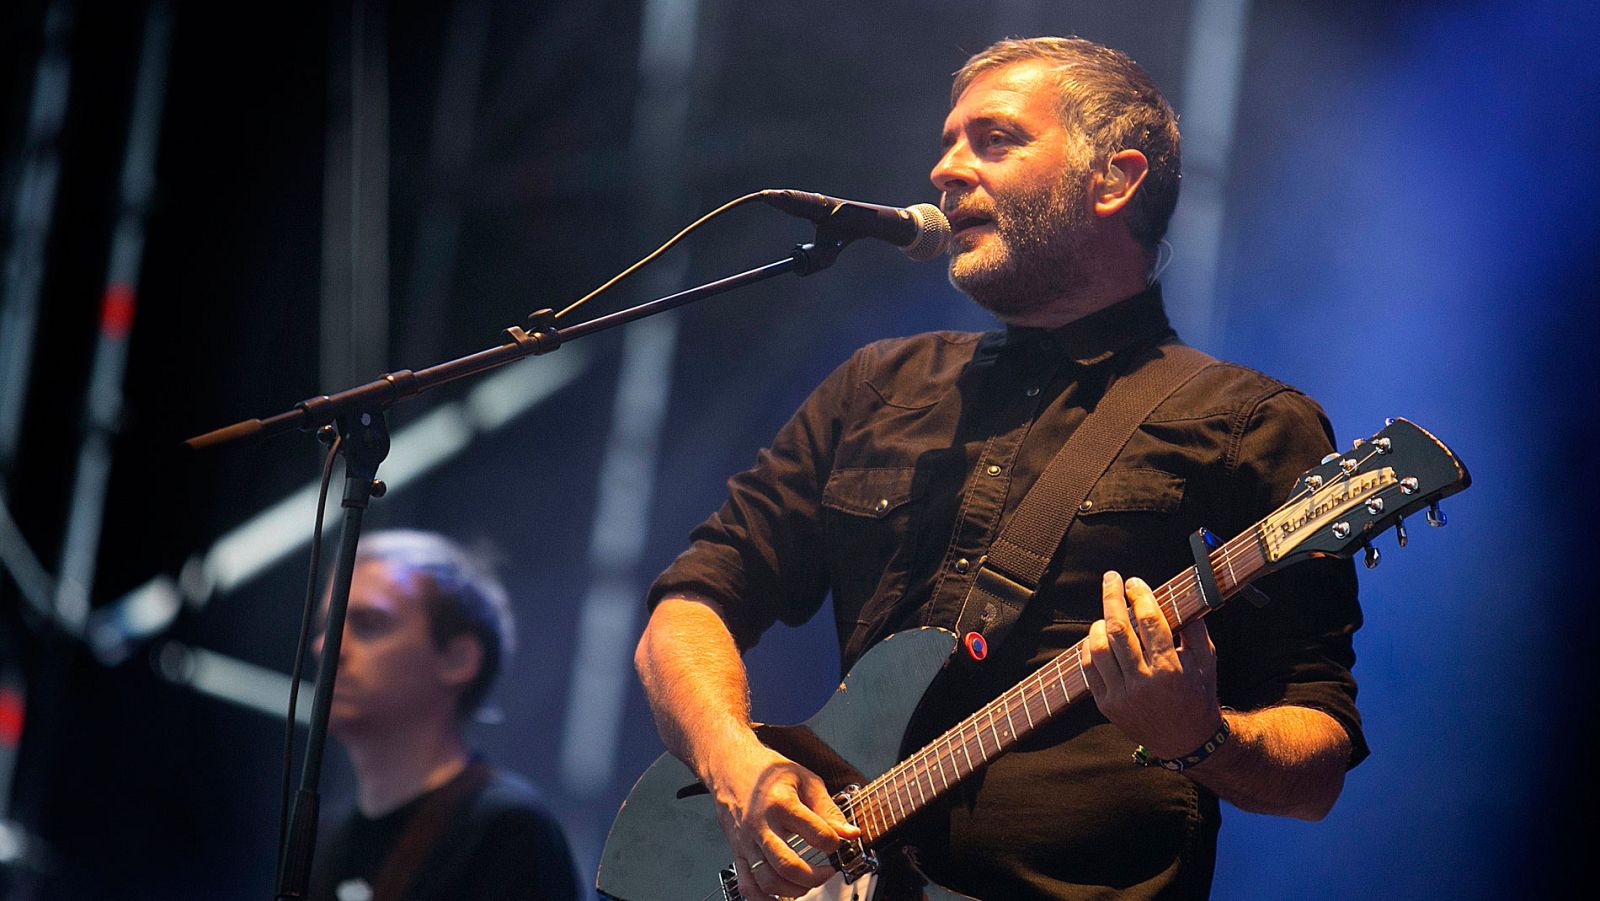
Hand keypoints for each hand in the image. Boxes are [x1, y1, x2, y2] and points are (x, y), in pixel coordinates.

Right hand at [703, 740, 859, 898]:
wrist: (730, 766)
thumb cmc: (768, 771)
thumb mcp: (805, 780)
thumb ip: (829, 809)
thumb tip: (850, 833)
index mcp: (781, 803)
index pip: (816, 834)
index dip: (835, 843)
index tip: (839, 842)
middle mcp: (760, 825)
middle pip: (788, 865)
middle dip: (815, 876)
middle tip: (828, 871)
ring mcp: (746, 841)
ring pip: (768, 880)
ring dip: (794, 890)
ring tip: (809, 882)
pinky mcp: (737, 852)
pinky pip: (748, 886)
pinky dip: (765, 899)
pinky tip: (782, 897)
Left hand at [1083, 570, 1222, 758]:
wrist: (1186, 742)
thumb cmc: (1198, 697)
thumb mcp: (1207, 662)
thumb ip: (1196, 629)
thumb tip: (1183, 596)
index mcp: (1171, 669)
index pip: (1150, 622)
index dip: (1140, 596)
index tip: (1134, 582)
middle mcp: (1144, 682)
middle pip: (1118, 629)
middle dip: (1112, 598)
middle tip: (1111, 579)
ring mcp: (1122, 695)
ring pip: (1099, 648)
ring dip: (1099, 623)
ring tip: (1107, 614)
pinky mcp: (1106, 705)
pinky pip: (1089, 668)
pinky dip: (1089, 647)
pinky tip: (1097, 636)